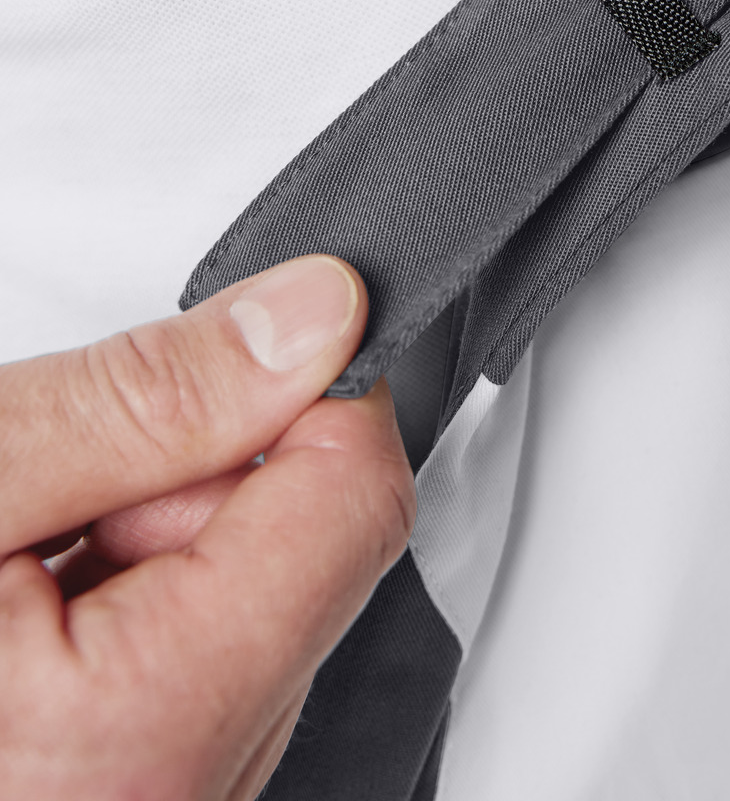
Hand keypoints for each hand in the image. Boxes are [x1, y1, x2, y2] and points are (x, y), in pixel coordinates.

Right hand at [0, 256, 414, 800]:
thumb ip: (142, 403)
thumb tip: (314, 317)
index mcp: (149, 735)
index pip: (357, 498)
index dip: (307, 385)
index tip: (248, 334)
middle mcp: (180, 800)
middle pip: (307, 552)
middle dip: (194, 472)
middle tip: (67, 476)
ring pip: (249, 601)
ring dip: (150, 535)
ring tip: (26, 546)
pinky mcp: (137, 792)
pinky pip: (190, 665)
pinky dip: (121, 602)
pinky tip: (26, 600)